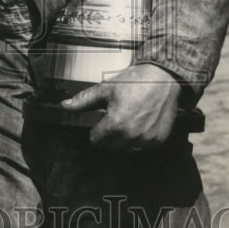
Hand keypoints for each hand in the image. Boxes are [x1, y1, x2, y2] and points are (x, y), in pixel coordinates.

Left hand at [61, 63, 179, 150]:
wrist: (163, 78)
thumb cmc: (135, 82)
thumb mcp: (105, 88)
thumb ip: (84, 101)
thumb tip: (66, 106)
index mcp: (116, 124)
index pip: (97, 140)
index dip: (97, 130)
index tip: (102, 120)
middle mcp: (132, 136)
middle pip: (111, 146)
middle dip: (109, 134)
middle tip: (116, 117)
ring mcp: (147, 140)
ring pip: (127, 148)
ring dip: (124, 138)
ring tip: (129, 119)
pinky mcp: (159, 140)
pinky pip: (143, 147)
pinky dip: (140, 138)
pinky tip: (141, 122)